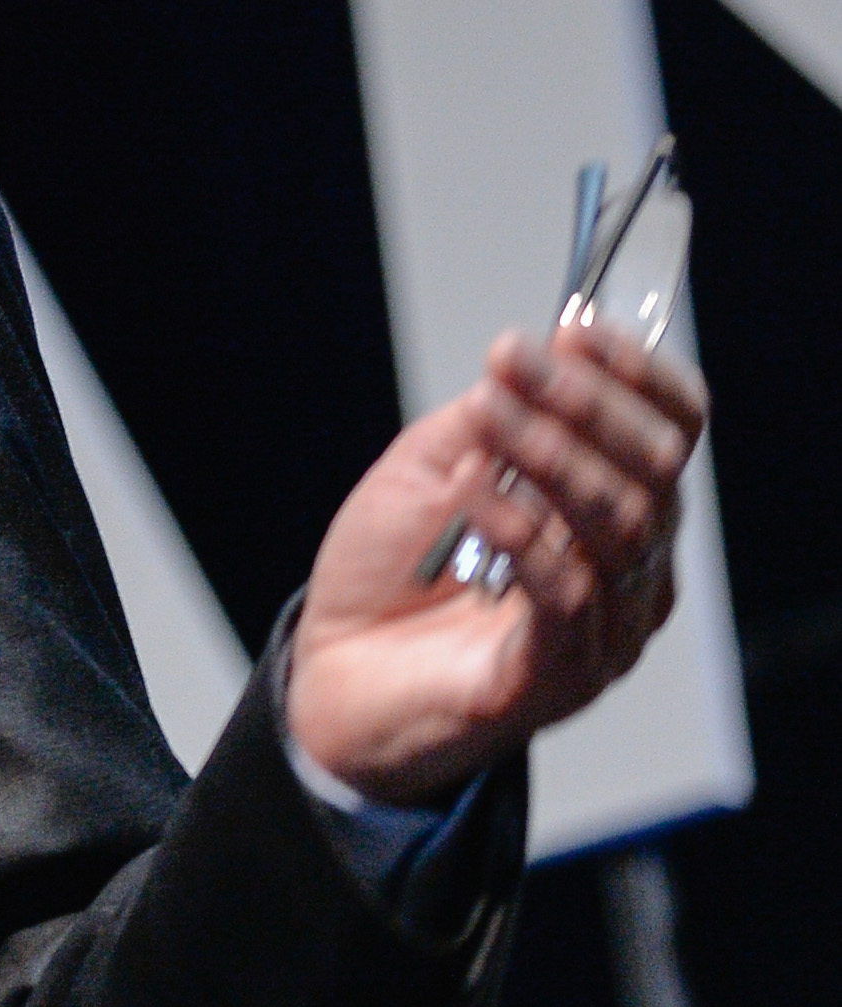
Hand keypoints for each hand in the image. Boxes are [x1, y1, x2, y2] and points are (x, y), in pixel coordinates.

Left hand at [288, 324, 707, 804]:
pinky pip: (567, 594)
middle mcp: (634, 570)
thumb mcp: (428, 471)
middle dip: (585, 404)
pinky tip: (474, 495)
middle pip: (653, 471)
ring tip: (491, 416)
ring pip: (617, 526)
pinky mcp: (561, 677)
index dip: (635, 375)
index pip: (671, 431)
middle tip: (513, 364)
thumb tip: (532, 360)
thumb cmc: (390, 576)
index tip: (577, 329)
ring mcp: (607, 628)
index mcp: (618, 510)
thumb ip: (484, 422)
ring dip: (551, 457)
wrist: (334, 677)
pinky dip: (522, 532)